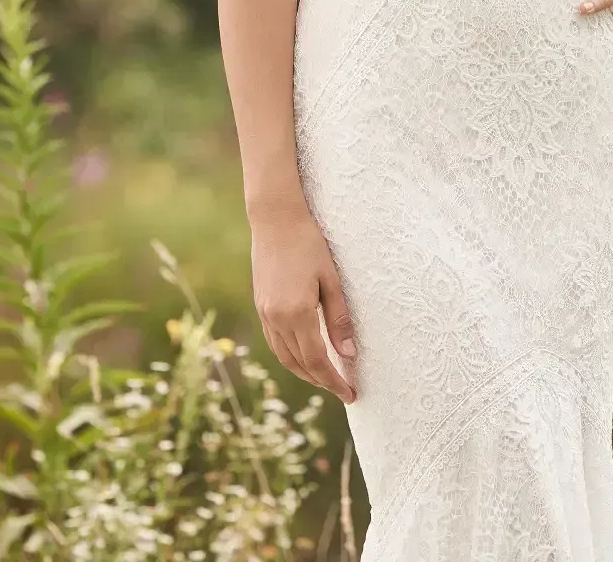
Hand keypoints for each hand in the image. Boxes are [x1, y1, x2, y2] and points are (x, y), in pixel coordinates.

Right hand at [250, 201, 357, 404]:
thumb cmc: (309, 243)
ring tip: (325, 378)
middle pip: (300, 364)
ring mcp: (265, 313)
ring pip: (284, 357)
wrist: (275, 219)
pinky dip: (290, 356)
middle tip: (343, 389)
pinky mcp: (261, 305)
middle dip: (322, 381)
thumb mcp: (331, 279)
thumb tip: (349, 354)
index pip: (318, 361)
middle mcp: (277, 319)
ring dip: (304, 372)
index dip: (334, 381)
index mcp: (296, 313)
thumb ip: (339, 318)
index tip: (351, 394)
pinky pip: (275, 342)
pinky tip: (303, 355)